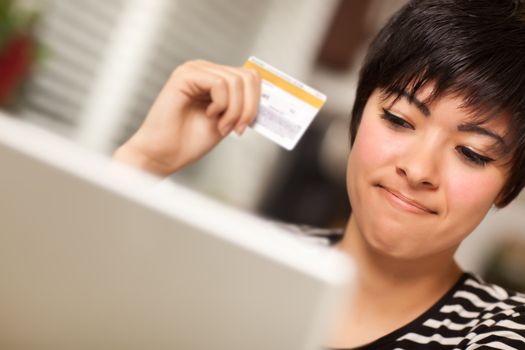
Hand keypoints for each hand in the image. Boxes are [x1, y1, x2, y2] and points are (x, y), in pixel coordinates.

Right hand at [113, 60, 260, 176]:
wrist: (165, 154)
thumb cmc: (189, 140)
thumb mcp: (228, 121)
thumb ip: (242, 106)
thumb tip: (267, 101)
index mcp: (216, 79)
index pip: (251, 77)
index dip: (256, 101)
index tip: (247, 125)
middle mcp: (205, 70)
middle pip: (247, 77)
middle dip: (248, 107)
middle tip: (237, 128)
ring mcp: (194, 70)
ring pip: (235, 81)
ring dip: (234, 111)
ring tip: (221, 125)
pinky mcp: (184, 75)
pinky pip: (219, 83)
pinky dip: (221, 105)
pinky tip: (209, 115)